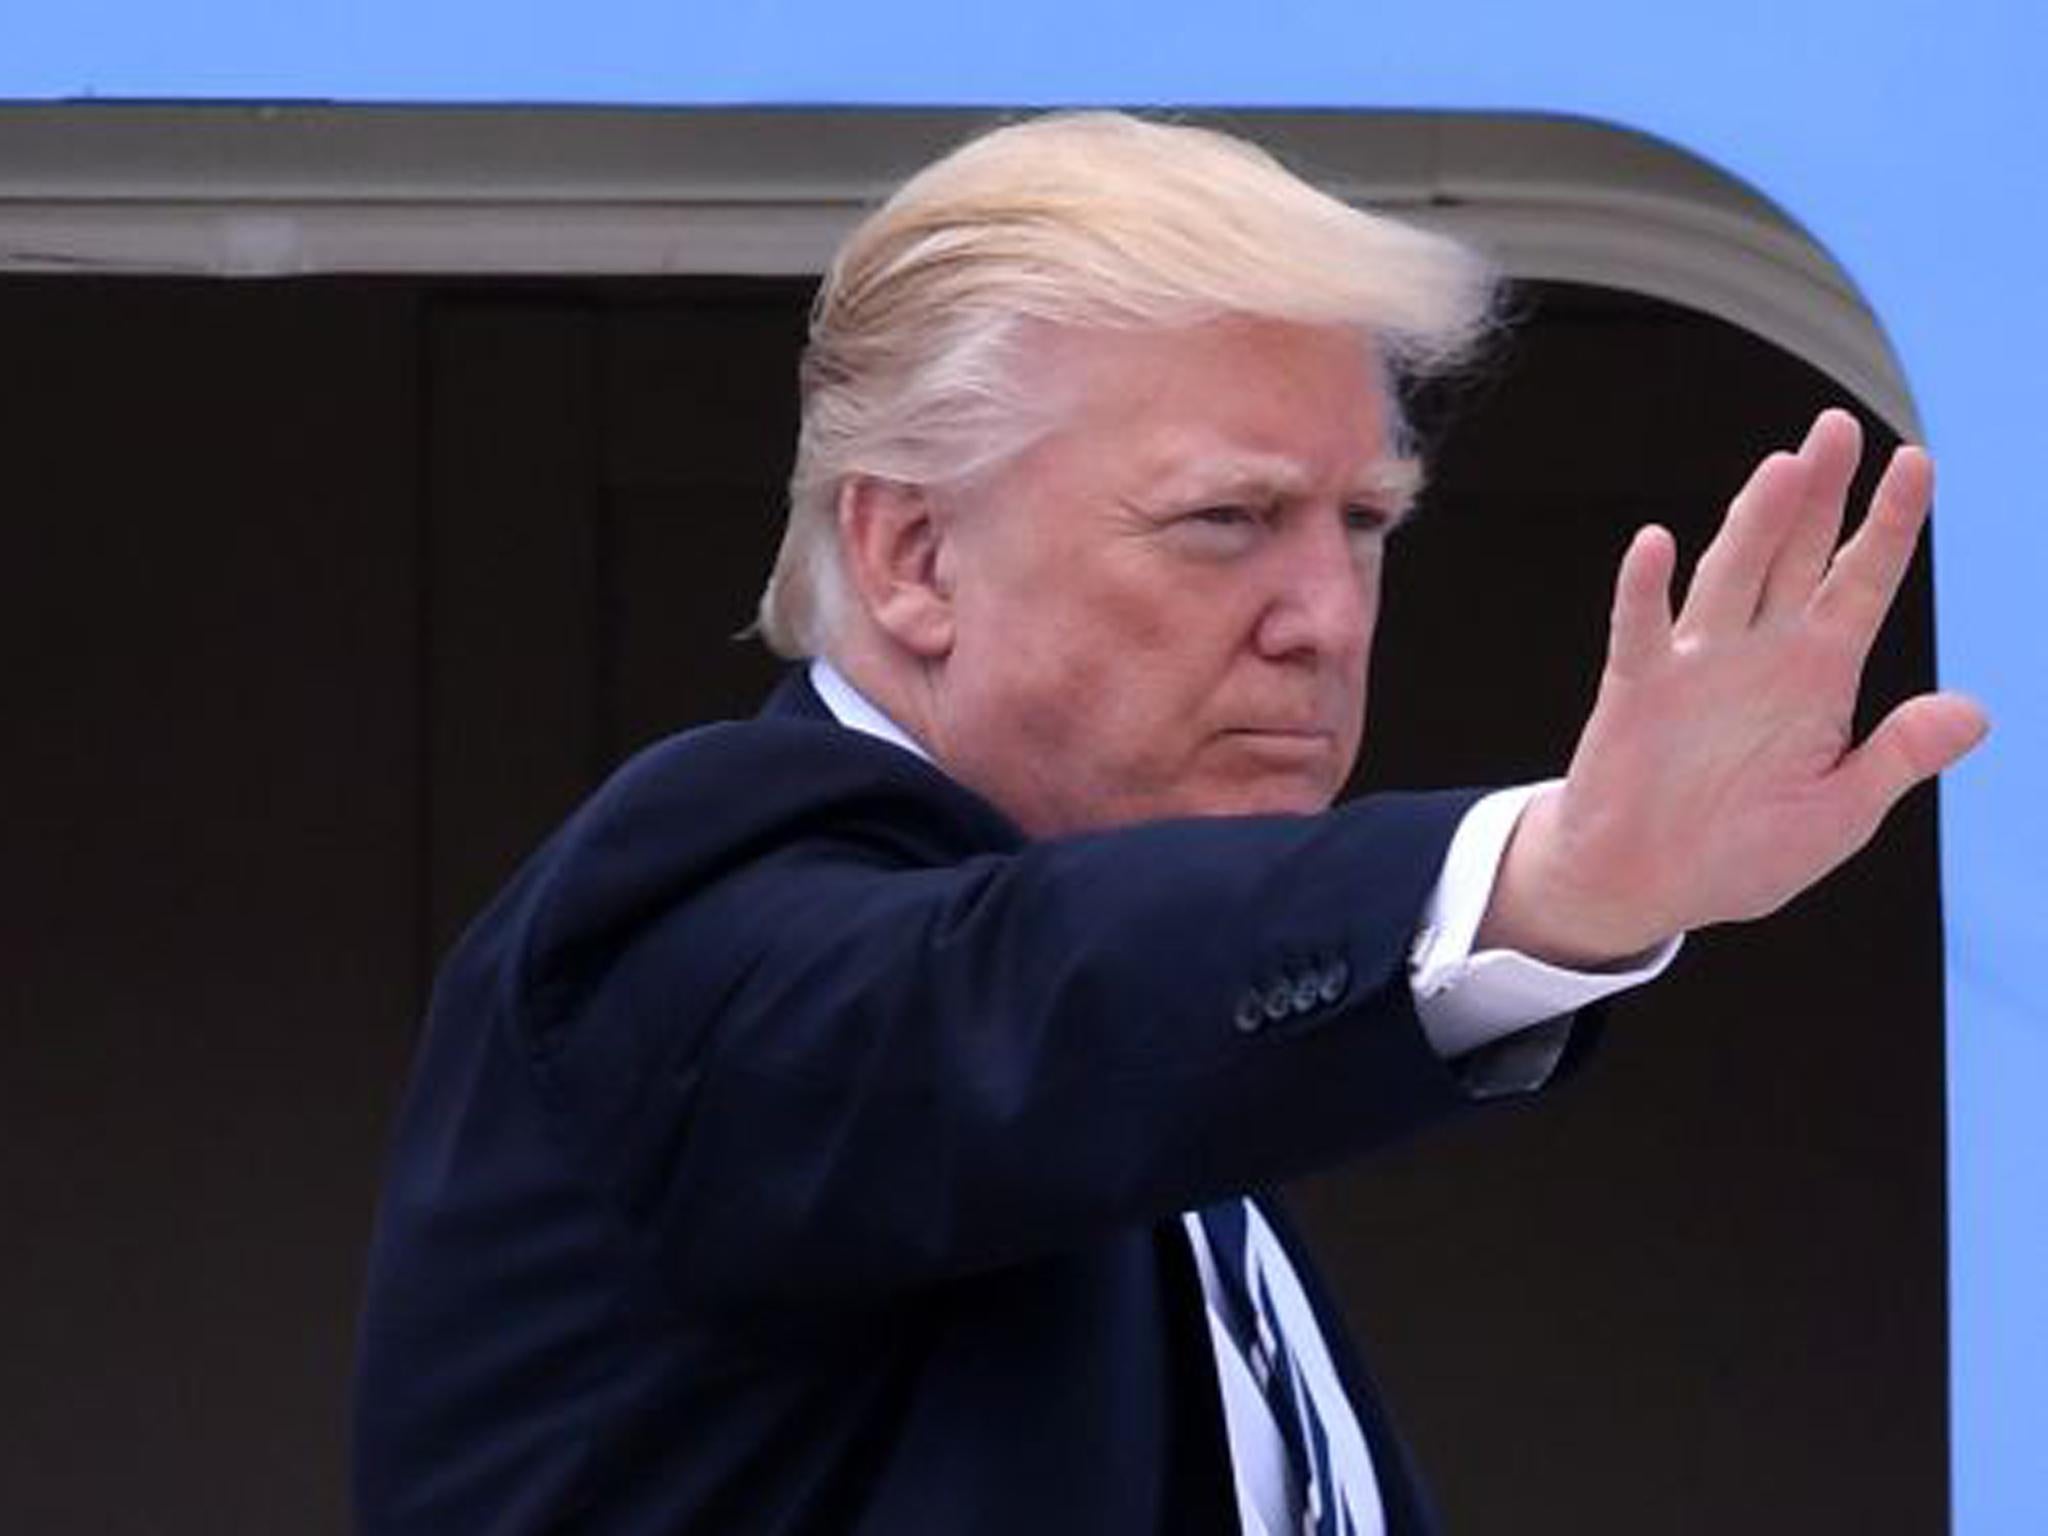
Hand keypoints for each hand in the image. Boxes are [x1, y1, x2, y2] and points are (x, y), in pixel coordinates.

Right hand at [1480, 409, 1988, 966]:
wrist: (1643, 886)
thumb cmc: (1740, 854)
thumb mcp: (1839, 815)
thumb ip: (1898, 758)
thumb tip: (1975, 713)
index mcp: (1818, 677)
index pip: (1863, 584)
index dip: (1890, 525)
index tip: (1918, 462)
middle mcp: (1760, 654)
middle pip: (1796, 555)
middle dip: (1820, 493)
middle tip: (1838, 428)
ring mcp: (1696, 665)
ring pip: (1730, 575)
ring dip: (1755, 523)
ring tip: (1783, 470)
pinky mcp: (1636, 690)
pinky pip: (1641, 630)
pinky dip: (1644, 589)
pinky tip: (1654, 545)